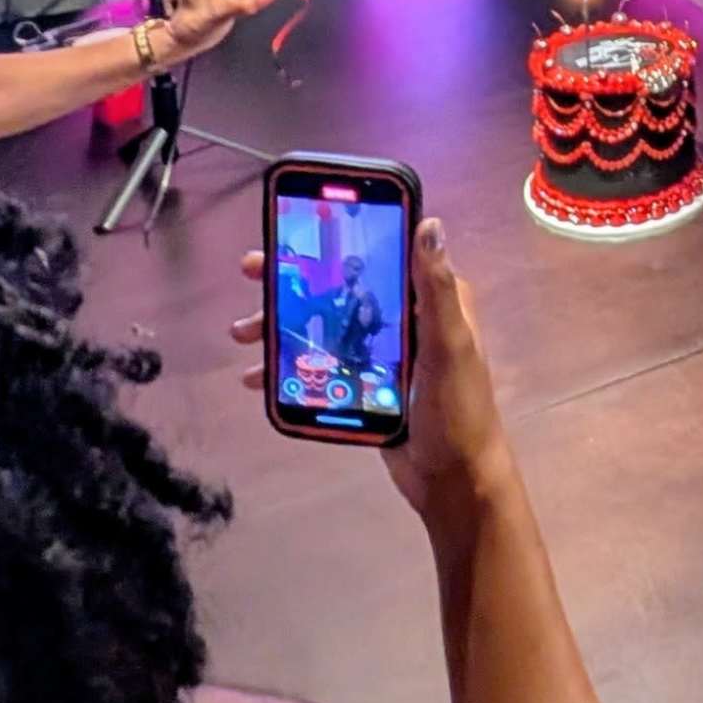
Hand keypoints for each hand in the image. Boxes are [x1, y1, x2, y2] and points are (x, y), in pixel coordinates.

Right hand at [228, 217, 513, 509]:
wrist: (454, 480)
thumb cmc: (457, 409)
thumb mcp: (449, 345)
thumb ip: (437, 289)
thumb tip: (430, 223)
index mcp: (430, 301)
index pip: (379, 255)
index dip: (335, 243)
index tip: (291, 236)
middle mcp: (404, 320)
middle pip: (340, 290)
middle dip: (294, 285)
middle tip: (252, 275)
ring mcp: (381, 355)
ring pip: (324, 328)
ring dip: (283, 328)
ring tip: (244, 335)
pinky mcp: (364, 386)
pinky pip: (321, 366)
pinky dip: (290, 367)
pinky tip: (260, 377)